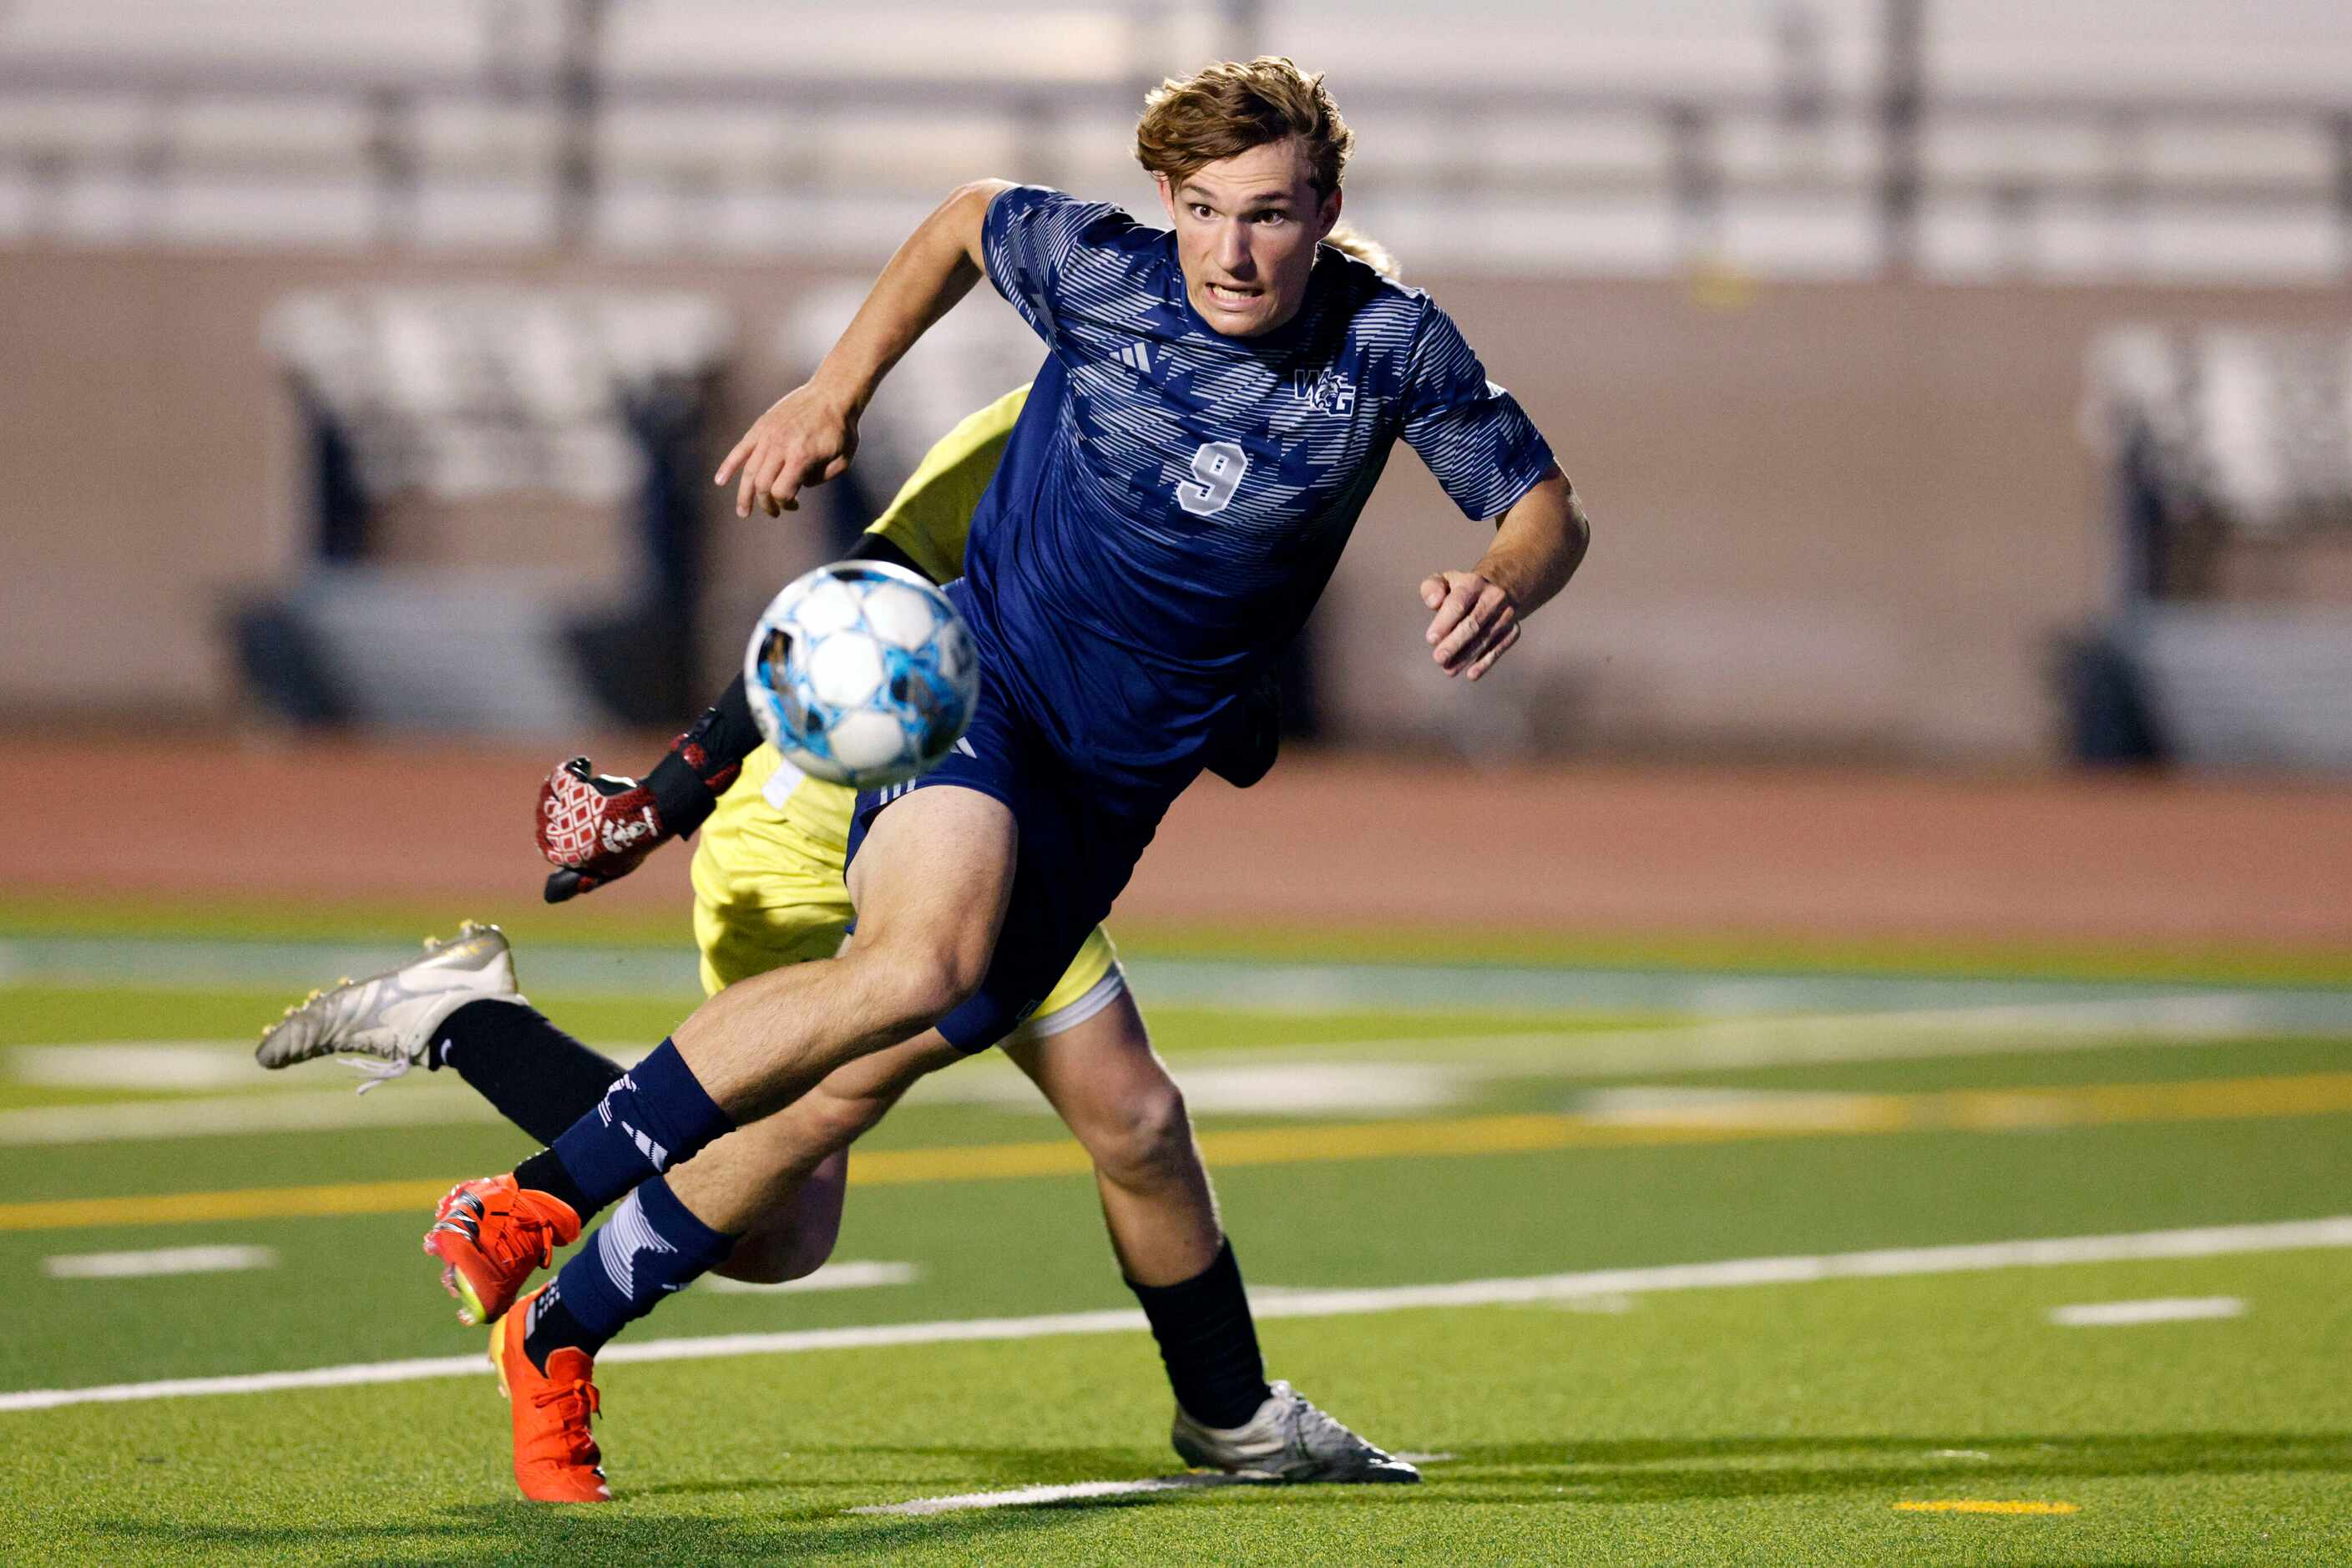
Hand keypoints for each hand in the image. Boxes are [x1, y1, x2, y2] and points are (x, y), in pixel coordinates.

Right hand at [536, 758, 671, 902]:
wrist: (654, 817)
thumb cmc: (636, 842)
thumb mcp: (609, 869)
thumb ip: (583, 879)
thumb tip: (547, 897)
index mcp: (568, 858)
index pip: (544, 845)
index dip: (550, 829)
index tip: (560, 814)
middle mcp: (562, 839)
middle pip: (544, 817)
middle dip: (554, 803)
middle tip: (570, 791)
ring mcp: (568, 816)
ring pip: (549, 794)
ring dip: (560, 783)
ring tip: (578, 776)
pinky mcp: (576, 793)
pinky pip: (560, 776)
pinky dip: (569, 767)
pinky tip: (583, 763)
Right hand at [714, 383, 859, 518]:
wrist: (832, 394)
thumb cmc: (841, 429)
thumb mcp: (842, 460)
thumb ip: (821, 479)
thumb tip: (800, 486)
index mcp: (801, 456)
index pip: (781, 492)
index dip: (786, 504)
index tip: (795, 505)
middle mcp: (780, 446)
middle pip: (762, 485)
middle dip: (766, 504)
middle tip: (774, 512)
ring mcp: (767, 435)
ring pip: (748, 471)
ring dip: (744, 495)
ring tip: (743, 512)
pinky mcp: (761, 426)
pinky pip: (740, 449)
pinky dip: (728, 466)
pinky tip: (720, 481)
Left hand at [1419, 570, 1522, 679]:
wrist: (1499, 590)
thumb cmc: (1461, 590)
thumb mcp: (1445, 581)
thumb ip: (1432, 588)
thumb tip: (1433, 602)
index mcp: (1473, 583)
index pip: (1458, 604)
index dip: (1444, 622)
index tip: (1430, 639)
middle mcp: (1494, 597)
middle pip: (1473, 623)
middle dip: (1454, 643)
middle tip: (1439, 658)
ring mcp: (1506, 614)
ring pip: (1484, 639)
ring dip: (1466, 657)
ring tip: (1448, 670)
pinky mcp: (1513, 630)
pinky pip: (1498, 648)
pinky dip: (1485, 663)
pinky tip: (1471, 674)